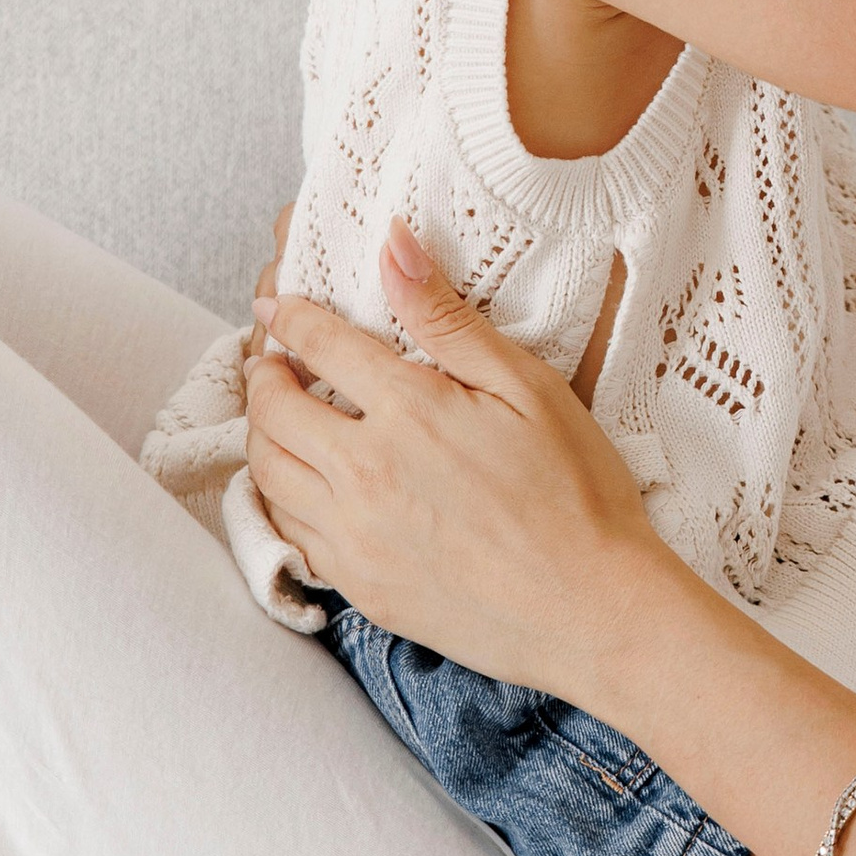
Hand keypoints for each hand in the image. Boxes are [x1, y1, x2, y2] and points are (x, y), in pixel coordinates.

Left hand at [245, 219, 663, 695]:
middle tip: (275, 360)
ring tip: (281, 415)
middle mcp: (364, 474)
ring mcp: (356, 537)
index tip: (279, 306)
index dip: (290, 319)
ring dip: (262, 434)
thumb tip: (393, 245)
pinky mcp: (360, 587)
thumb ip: (449, 318)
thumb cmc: (579, 493)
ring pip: (267, 473)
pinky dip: (279, 497)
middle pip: (271, 411)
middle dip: (263, 374)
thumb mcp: (529, 387)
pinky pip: (288, 533)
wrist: (593, 611)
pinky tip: (303, 484)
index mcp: (409, 412)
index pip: (319, 347)